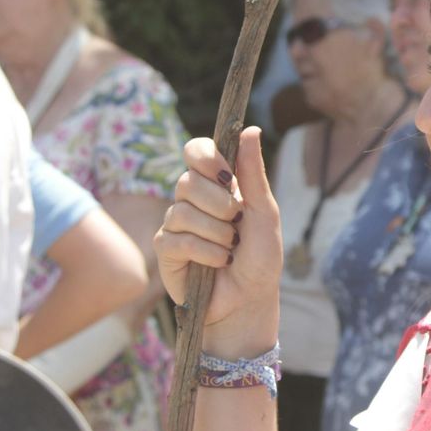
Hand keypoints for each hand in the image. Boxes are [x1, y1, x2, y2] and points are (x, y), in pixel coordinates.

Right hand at [153, 128, 281, 348]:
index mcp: (216, 185)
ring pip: (183, 211)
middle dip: (220, 205)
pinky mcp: (165, 249)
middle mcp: (191, 199)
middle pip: (188, 181)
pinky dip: (206, 252)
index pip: (196, 151)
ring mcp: (175, 223)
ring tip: (230, 249)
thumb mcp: (264, 213)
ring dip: (217, 234)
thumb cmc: (260, 257)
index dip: (206, 157)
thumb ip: (254, 173)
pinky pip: (178, 239)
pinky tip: (218, 263)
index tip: (227, 175)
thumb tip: (251, 129)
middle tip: (237, 223)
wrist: (250, 300)